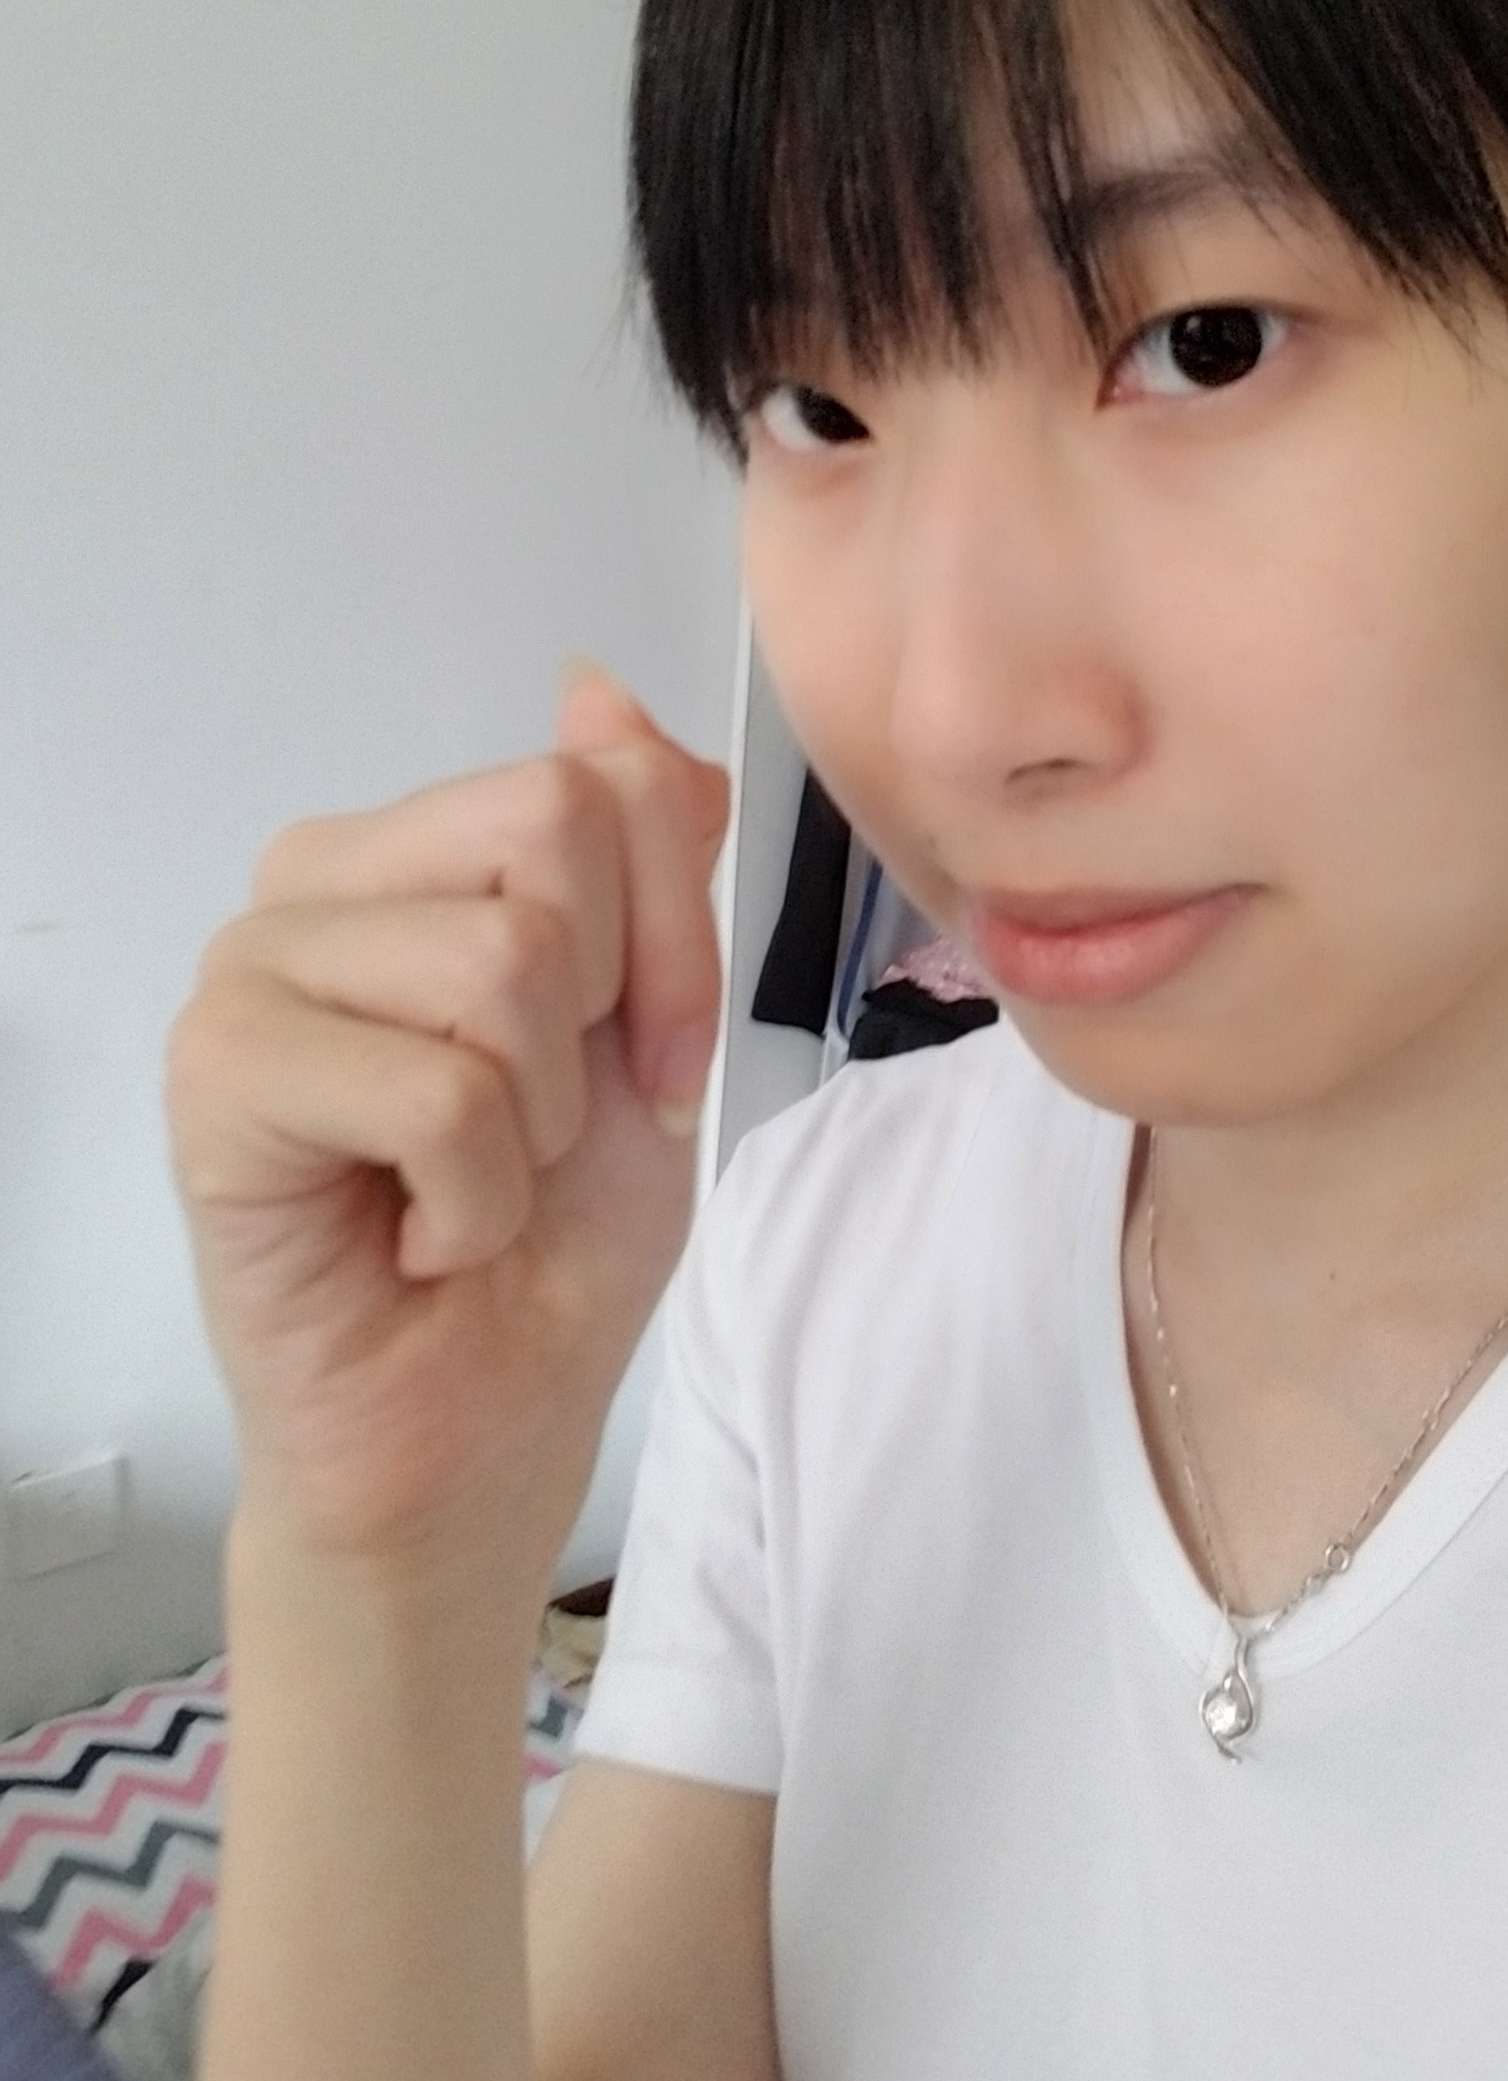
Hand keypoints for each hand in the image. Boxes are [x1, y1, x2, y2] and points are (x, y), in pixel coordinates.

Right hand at [166, 667, 729, 1565]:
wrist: (475, 1432)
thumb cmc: (552, 1245)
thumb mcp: (654, 1024)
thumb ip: (642, 851)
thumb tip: (599, 686)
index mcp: (417, 854)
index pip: (601, 780)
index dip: (678, 937)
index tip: (657, 1066)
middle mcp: (317, 886)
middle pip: (550, 837)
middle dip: (604, 1024)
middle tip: (537, 1137)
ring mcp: (252, 970)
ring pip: (499, 965)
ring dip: (533, 1128)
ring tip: (465, 1187)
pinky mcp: (216, 1076)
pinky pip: (435, 1091)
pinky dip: (473, 1200)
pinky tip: (414, 1233)